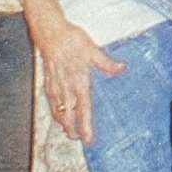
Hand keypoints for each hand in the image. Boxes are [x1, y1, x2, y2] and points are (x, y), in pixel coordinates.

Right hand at [13, 0, 124, 141]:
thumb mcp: (92, 49)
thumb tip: (123, 68)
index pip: (84, 108)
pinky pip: (51, 102)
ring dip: (64, 123)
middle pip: (69, 114)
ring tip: (70, 133)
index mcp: (78, 80)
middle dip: (74, 129)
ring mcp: (55, 85)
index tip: (88, 138)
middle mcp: (65, 86)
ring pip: (58, 110)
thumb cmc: (72, 39)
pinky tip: (59, 117)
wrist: (49, 31)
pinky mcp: (48, 81)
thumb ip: (106, 62)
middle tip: (80, 140)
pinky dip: (55, 112)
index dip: (86, 124)